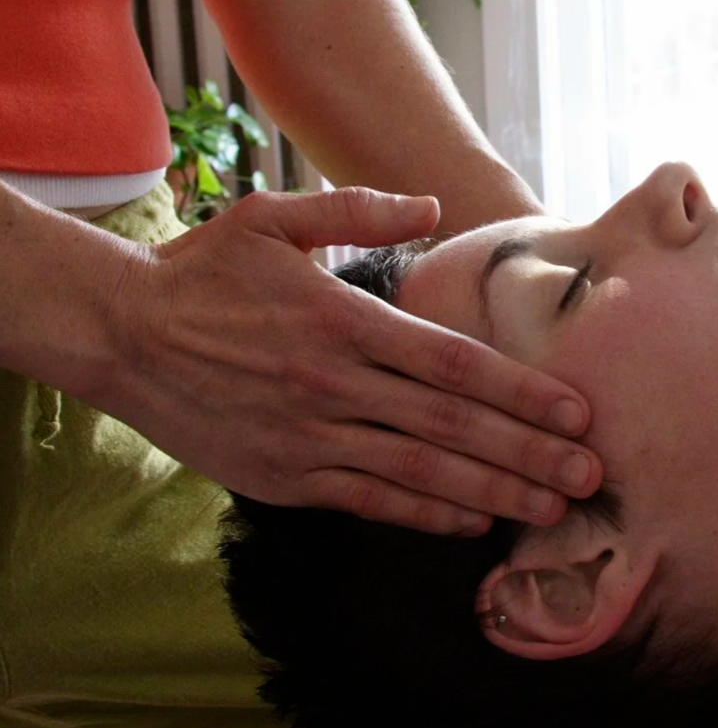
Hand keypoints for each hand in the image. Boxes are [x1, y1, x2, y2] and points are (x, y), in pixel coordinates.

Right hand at [94, 187, 600, 534]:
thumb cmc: (204, 271)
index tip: (576, 412)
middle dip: (530, 454)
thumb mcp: (274, 218)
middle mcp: (335, 384)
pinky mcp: (284, 476)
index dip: (522, 392)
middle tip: (590, 474)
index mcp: (345, 320)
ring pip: (420, 473)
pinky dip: (424, 514)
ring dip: (493, 493)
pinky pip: (369, 500)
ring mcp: (309, 436)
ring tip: (551, 507)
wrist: (117, 332)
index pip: (455, 364)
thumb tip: (434, 205)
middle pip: (453, 427)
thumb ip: (360, 210)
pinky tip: (472, 522)